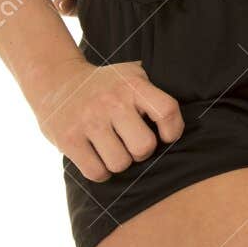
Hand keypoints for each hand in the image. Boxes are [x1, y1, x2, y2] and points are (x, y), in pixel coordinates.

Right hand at [29, 56, 184, 182]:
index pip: (167, 111)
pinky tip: (98, 157)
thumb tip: (192, 104)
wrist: (55, 81)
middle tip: (132, 143)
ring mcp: (88, 121)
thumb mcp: (131, 74)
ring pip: (120, 164)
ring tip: (113, 148)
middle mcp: (111, 102)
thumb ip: (154, 89)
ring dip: (119, 162)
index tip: (166, 135)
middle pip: (144, 147)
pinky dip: (100, 171)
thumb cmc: (105, 84)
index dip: (173, 130)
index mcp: (132, 84)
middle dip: (141, 151)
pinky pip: (97, 172)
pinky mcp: (68, 139)